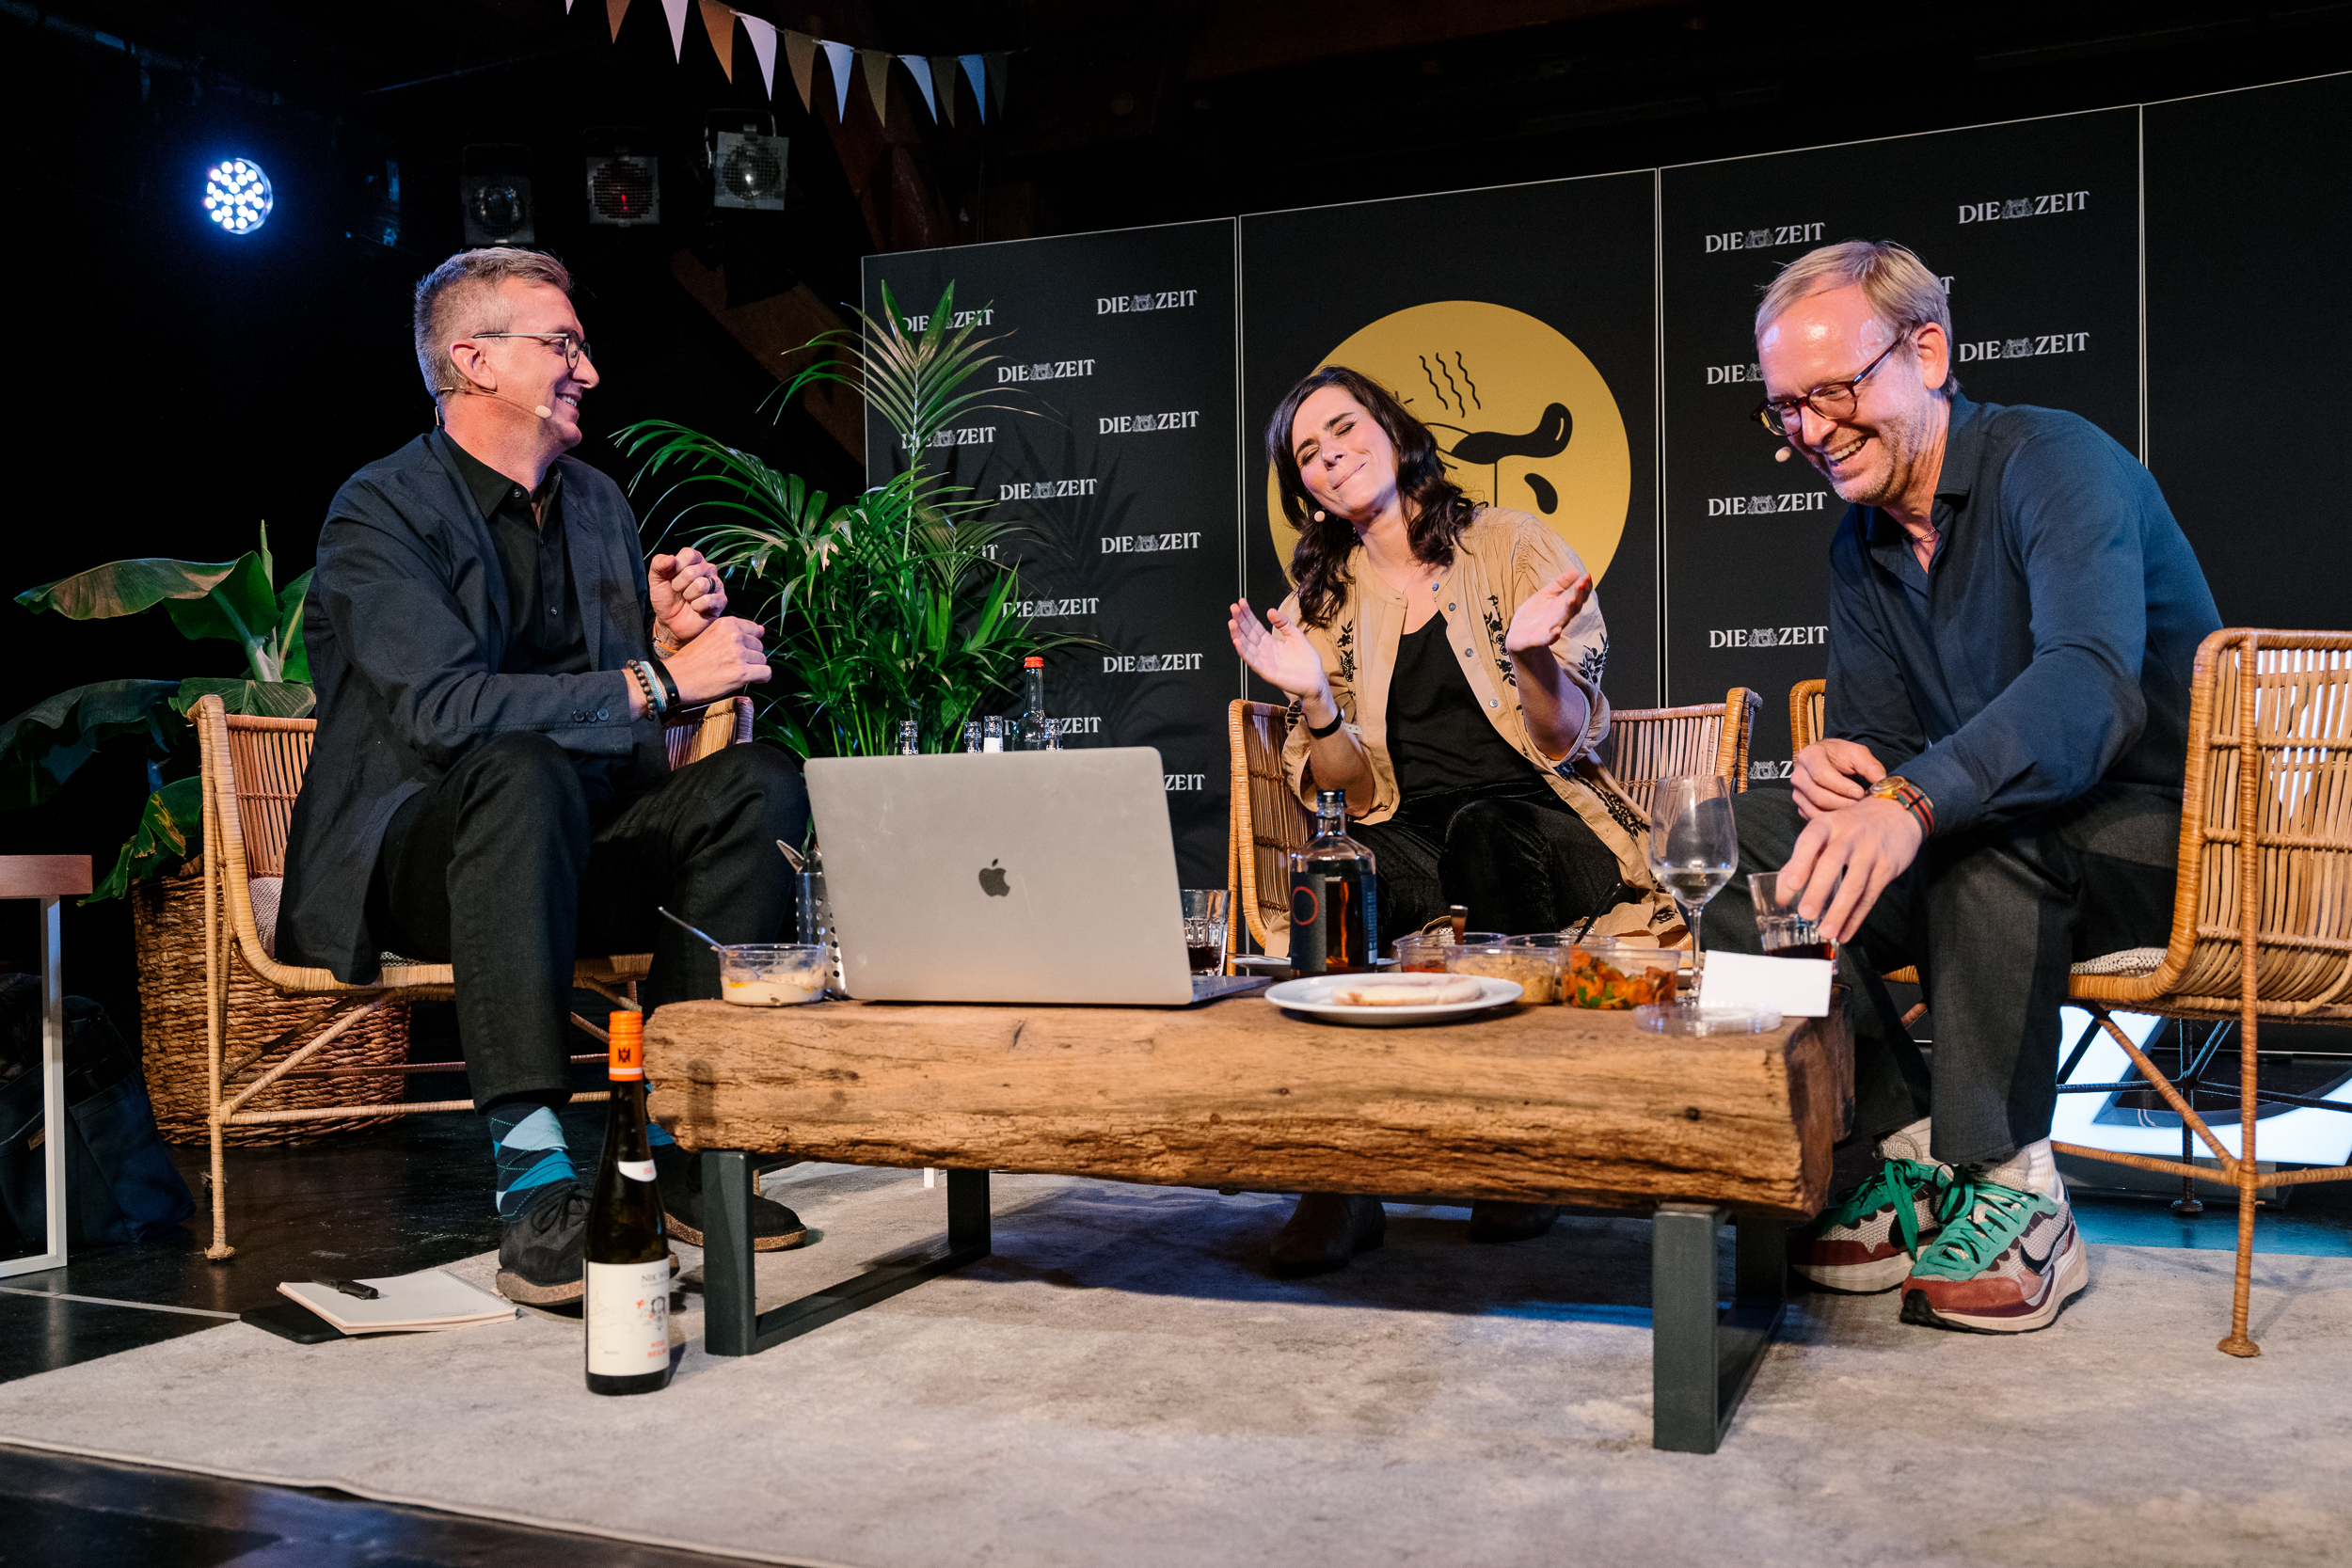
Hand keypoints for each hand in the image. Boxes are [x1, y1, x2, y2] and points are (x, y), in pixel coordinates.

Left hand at [649, 547, 726, 647]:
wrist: (670, 623)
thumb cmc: (666, 599)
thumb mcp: (656, 580)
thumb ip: (658, 564)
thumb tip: (670, 558)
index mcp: (693, 560)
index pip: (689, 554)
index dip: (676, 567)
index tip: (671, 577)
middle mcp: (707, 569)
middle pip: (692, 571)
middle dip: (678, 585)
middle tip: (678, 591)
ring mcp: (716, 584)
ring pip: (701, 585)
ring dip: (688, 596)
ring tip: (687, 599)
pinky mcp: (721, 600)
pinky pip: (707, 600)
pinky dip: (696, 607)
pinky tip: (695, 608)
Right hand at [660, 615, 768, 705]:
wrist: (676, 679)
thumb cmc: (692, 660)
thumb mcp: (710, 636)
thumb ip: (734, 632)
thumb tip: (762, 630)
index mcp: (726, 624)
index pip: (755, 630)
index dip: (749, 643)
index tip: (740, 651)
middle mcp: (734, 636)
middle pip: (759, 646)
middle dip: (751, 657)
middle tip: (733, 665)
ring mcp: (739, 654)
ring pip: (762, 660)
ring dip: (754, 668)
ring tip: (736, 673)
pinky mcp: (742, 672)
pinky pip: (766, 673)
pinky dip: (761, 679)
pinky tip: (750, 680)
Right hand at [1229, 600, 1332, 708]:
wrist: (1315, 680)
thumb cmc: (1307, 661)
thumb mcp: (1295, 635)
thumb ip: (1284, 623)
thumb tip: (1270, 610)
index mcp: (1270, 642)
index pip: (1255, 625)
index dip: (1247, 614)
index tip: (1241, 602)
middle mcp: (1264, 651)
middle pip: (1248, 633)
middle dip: (1240, 620)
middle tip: (1233, 607)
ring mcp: (1264, 661)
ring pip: (1246, 646)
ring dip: (1237, 634)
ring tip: (1232, 622)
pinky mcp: (1266, 672)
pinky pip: (1252, 661)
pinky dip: (1244, 652)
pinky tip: (1238, 642)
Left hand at [1504, 568, 1592, 653]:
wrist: (1518, 635)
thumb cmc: (1535, 614)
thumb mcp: (1546, 594)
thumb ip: (1561, 584)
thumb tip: (1577, 570)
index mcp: (1563, 606)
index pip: (1579, 597)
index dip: (1585, 587)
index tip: (1587, 574)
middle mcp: (1561, 618)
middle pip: (1574, 607)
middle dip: (1578, 596)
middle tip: (1581, 583)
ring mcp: (1551, 629)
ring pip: (1563, 620)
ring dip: (1568, 610)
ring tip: (1571, 599)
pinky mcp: (1539, 639)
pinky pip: (1548, 639)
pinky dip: (1553, 636)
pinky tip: (1557, 631)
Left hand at [1779, 797, 1920, 943]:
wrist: (1896, 814)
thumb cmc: (1850, 828)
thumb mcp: (1826, 833)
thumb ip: (1801, 861)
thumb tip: (1781, 897)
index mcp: (1826, 825)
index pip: (1810, 841)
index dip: (1800, 862)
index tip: (1792, 884)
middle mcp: (1848, 835)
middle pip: (1832, 863)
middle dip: (1818, 890)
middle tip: (1806, 914)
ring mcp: (1870, 851)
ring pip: (1854, 884)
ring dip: (1840, 911)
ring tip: (1825, 932)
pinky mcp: (1888, 867)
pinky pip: (1871, 896)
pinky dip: (1857, 917)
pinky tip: (1845, 933)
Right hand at [1791, 738, 1884, 819]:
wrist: (1830, 760)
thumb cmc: (1842, 756)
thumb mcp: (1858, 754)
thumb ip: (1870, 766)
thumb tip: (1881, 782)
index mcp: (1809, 756)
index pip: (1821, 774)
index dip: (1841, 786)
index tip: (1860, 792)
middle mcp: (1799, 775)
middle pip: (1818, 795)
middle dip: (1843, 803)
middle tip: (1862, 805)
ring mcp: (1797, 792)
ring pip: (1816, 809)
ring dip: (1838, 813)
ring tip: (1856, 810)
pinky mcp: (1801, 806)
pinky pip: (1815, 817)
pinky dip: (1832, 819)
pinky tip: (1846, 815)